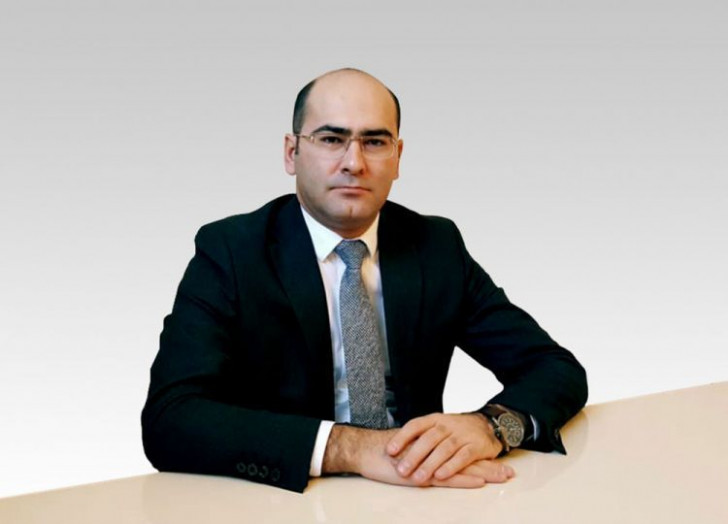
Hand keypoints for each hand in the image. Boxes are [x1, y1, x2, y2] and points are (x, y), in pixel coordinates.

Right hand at [322, 425, 498, 487]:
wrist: (370, 451)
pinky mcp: (424, 474)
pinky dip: (465, 480)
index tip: (499, 463)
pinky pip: (448, 477)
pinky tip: (479, 482)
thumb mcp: (410, 453)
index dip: (481, 458)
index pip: (462, 453)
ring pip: (463, 468)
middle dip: (490, 466)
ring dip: (484, 474)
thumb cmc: (386, 453)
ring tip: (503, 478)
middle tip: (509, 473)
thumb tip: (435, 458)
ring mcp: (432, 463)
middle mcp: (437, 453)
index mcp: (435, 448)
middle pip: (468, 460)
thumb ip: (424, 455)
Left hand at [385, 412, 512, 484]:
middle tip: (401, 470)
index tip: (389, 451)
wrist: (486, 425)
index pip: (415, 425)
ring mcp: (462, 435)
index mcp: (434, 419)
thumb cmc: (454, 430)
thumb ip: (419, 437)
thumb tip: (391, 450)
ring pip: (444, 449)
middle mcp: (447, 425)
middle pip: (428, 439)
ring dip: (430, 464)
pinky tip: (440, 476)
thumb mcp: (437, 427)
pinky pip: (463, 456)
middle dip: (414, 455)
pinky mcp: (476, 446)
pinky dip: (451, 466)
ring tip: (418, 478)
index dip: (402, 437)